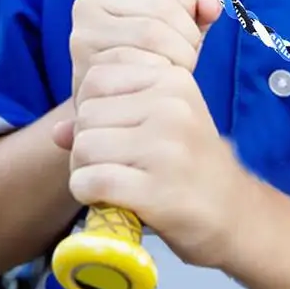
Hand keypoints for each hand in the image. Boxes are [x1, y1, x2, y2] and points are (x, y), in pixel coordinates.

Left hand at [54, 58, 252, 269]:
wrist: (233, 212)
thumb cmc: (190, 163)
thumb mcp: (161, 124)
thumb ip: (109, 119)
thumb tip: (56, 131)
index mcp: (173, 79)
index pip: (97, 76)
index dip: (91, 107)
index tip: (114, 130)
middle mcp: (172, 105)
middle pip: (87, 113)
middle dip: (86, 142)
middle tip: (111, 163)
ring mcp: (166, 146)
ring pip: (84, 147)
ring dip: (85, 170)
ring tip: (112, 180)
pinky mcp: (158, 188)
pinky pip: (91, 181)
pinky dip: (88, 194)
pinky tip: (108, 198)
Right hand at [67, 0, 219, 104]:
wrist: (115, 104)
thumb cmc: (150, 57)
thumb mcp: (178, 26)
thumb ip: (200, 9)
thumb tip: (212, 4)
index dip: (189, 1)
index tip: (188, 25)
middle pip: (162, 4)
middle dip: (188, 34)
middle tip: (187, 56)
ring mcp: (84, 30)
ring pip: (152, 32)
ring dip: (178, 56)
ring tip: (175, 70)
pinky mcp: (85, 62)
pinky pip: (137, 61)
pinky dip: (159, 73)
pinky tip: (158, 82)